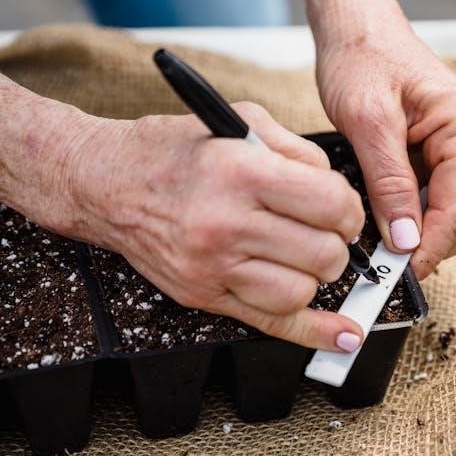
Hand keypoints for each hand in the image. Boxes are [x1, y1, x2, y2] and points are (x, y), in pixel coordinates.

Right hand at [65, 102, 366, 351]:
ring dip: (317, 276)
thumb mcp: (244, 122)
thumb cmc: (175, 150)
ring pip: (302, 292)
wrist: (106, 182)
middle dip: (338, 243)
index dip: (350, 209)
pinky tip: (342, 333)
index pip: (330, 205)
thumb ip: (301, 152)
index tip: (343, 208)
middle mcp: (226, 223)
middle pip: (322, 253)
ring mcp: (212, 266)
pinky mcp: (202, 295)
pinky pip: (270, 323)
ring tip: (304, 256)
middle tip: (327, 232)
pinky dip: (313, 332)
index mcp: (242, 173)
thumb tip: (341, 193)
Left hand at [312, 0, 455, 277]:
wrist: (357, 22)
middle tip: (386, 257)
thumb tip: (405, 241)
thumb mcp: (366, 120)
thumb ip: (389, 184)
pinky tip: (386, 209)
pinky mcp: (448, 152)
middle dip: (433, 244)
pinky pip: (444, 198)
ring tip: (380, 231)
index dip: (428, 249)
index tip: (394, 273)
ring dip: (425, 231)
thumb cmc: (361, 56)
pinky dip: (418, 213)